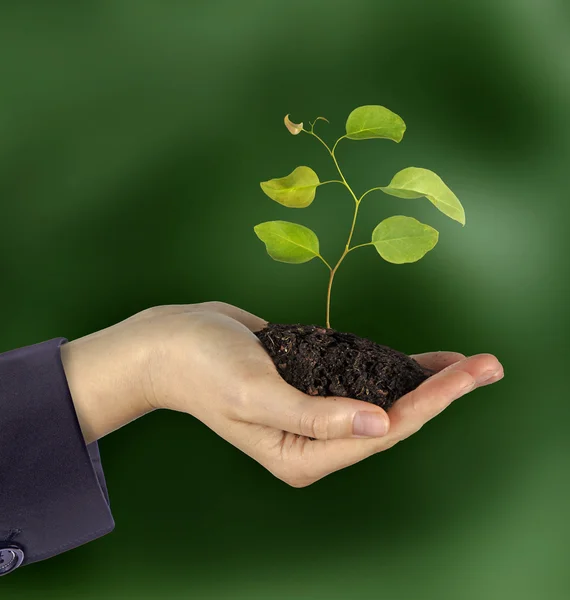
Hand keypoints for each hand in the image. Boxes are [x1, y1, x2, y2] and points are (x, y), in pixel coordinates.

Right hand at [61, 302, 503, 486]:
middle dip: (440, 393)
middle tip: (488, 366)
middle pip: (392, 418)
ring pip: (383, 399)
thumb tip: (381, 424)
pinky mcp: (313, 384)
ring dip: (424, 382)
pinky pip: (363, 379)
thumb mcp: (255, 392)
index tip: (469, 375)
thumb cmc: (205, 367)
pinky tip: (422, 361)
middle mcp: (316, 440)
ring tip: (469, 364)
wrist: (173, 341)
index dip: (429, 403)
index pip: (381, 431)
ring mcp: (316, 412)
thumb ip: (315, 415)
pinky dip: (393, 369)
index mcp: (303, 454)